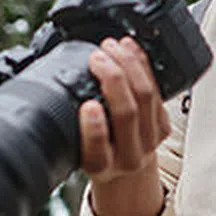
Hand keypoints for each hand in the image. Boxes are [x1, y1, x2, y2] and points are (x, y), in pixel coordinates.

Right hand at [79, 37, 169, 183]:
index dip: (95, 127)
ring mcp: (150, 142)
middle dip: (113, 78)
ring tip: (112, 47)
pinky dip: (142, 65)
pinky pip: (157, 90)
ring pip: (146, 97)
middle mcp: (127, 157)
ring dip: (128, 65)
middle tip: (97, 57)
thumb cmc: (94, 152)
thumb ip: (67, 124)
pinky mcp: (164, 127)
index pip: (98, 149)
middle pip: (127, 113)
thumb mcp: (74, 148)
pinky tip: (130, 50)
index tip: (88, 105)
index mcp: (99, 166)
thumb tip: (51, 80)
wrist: (124, 169)